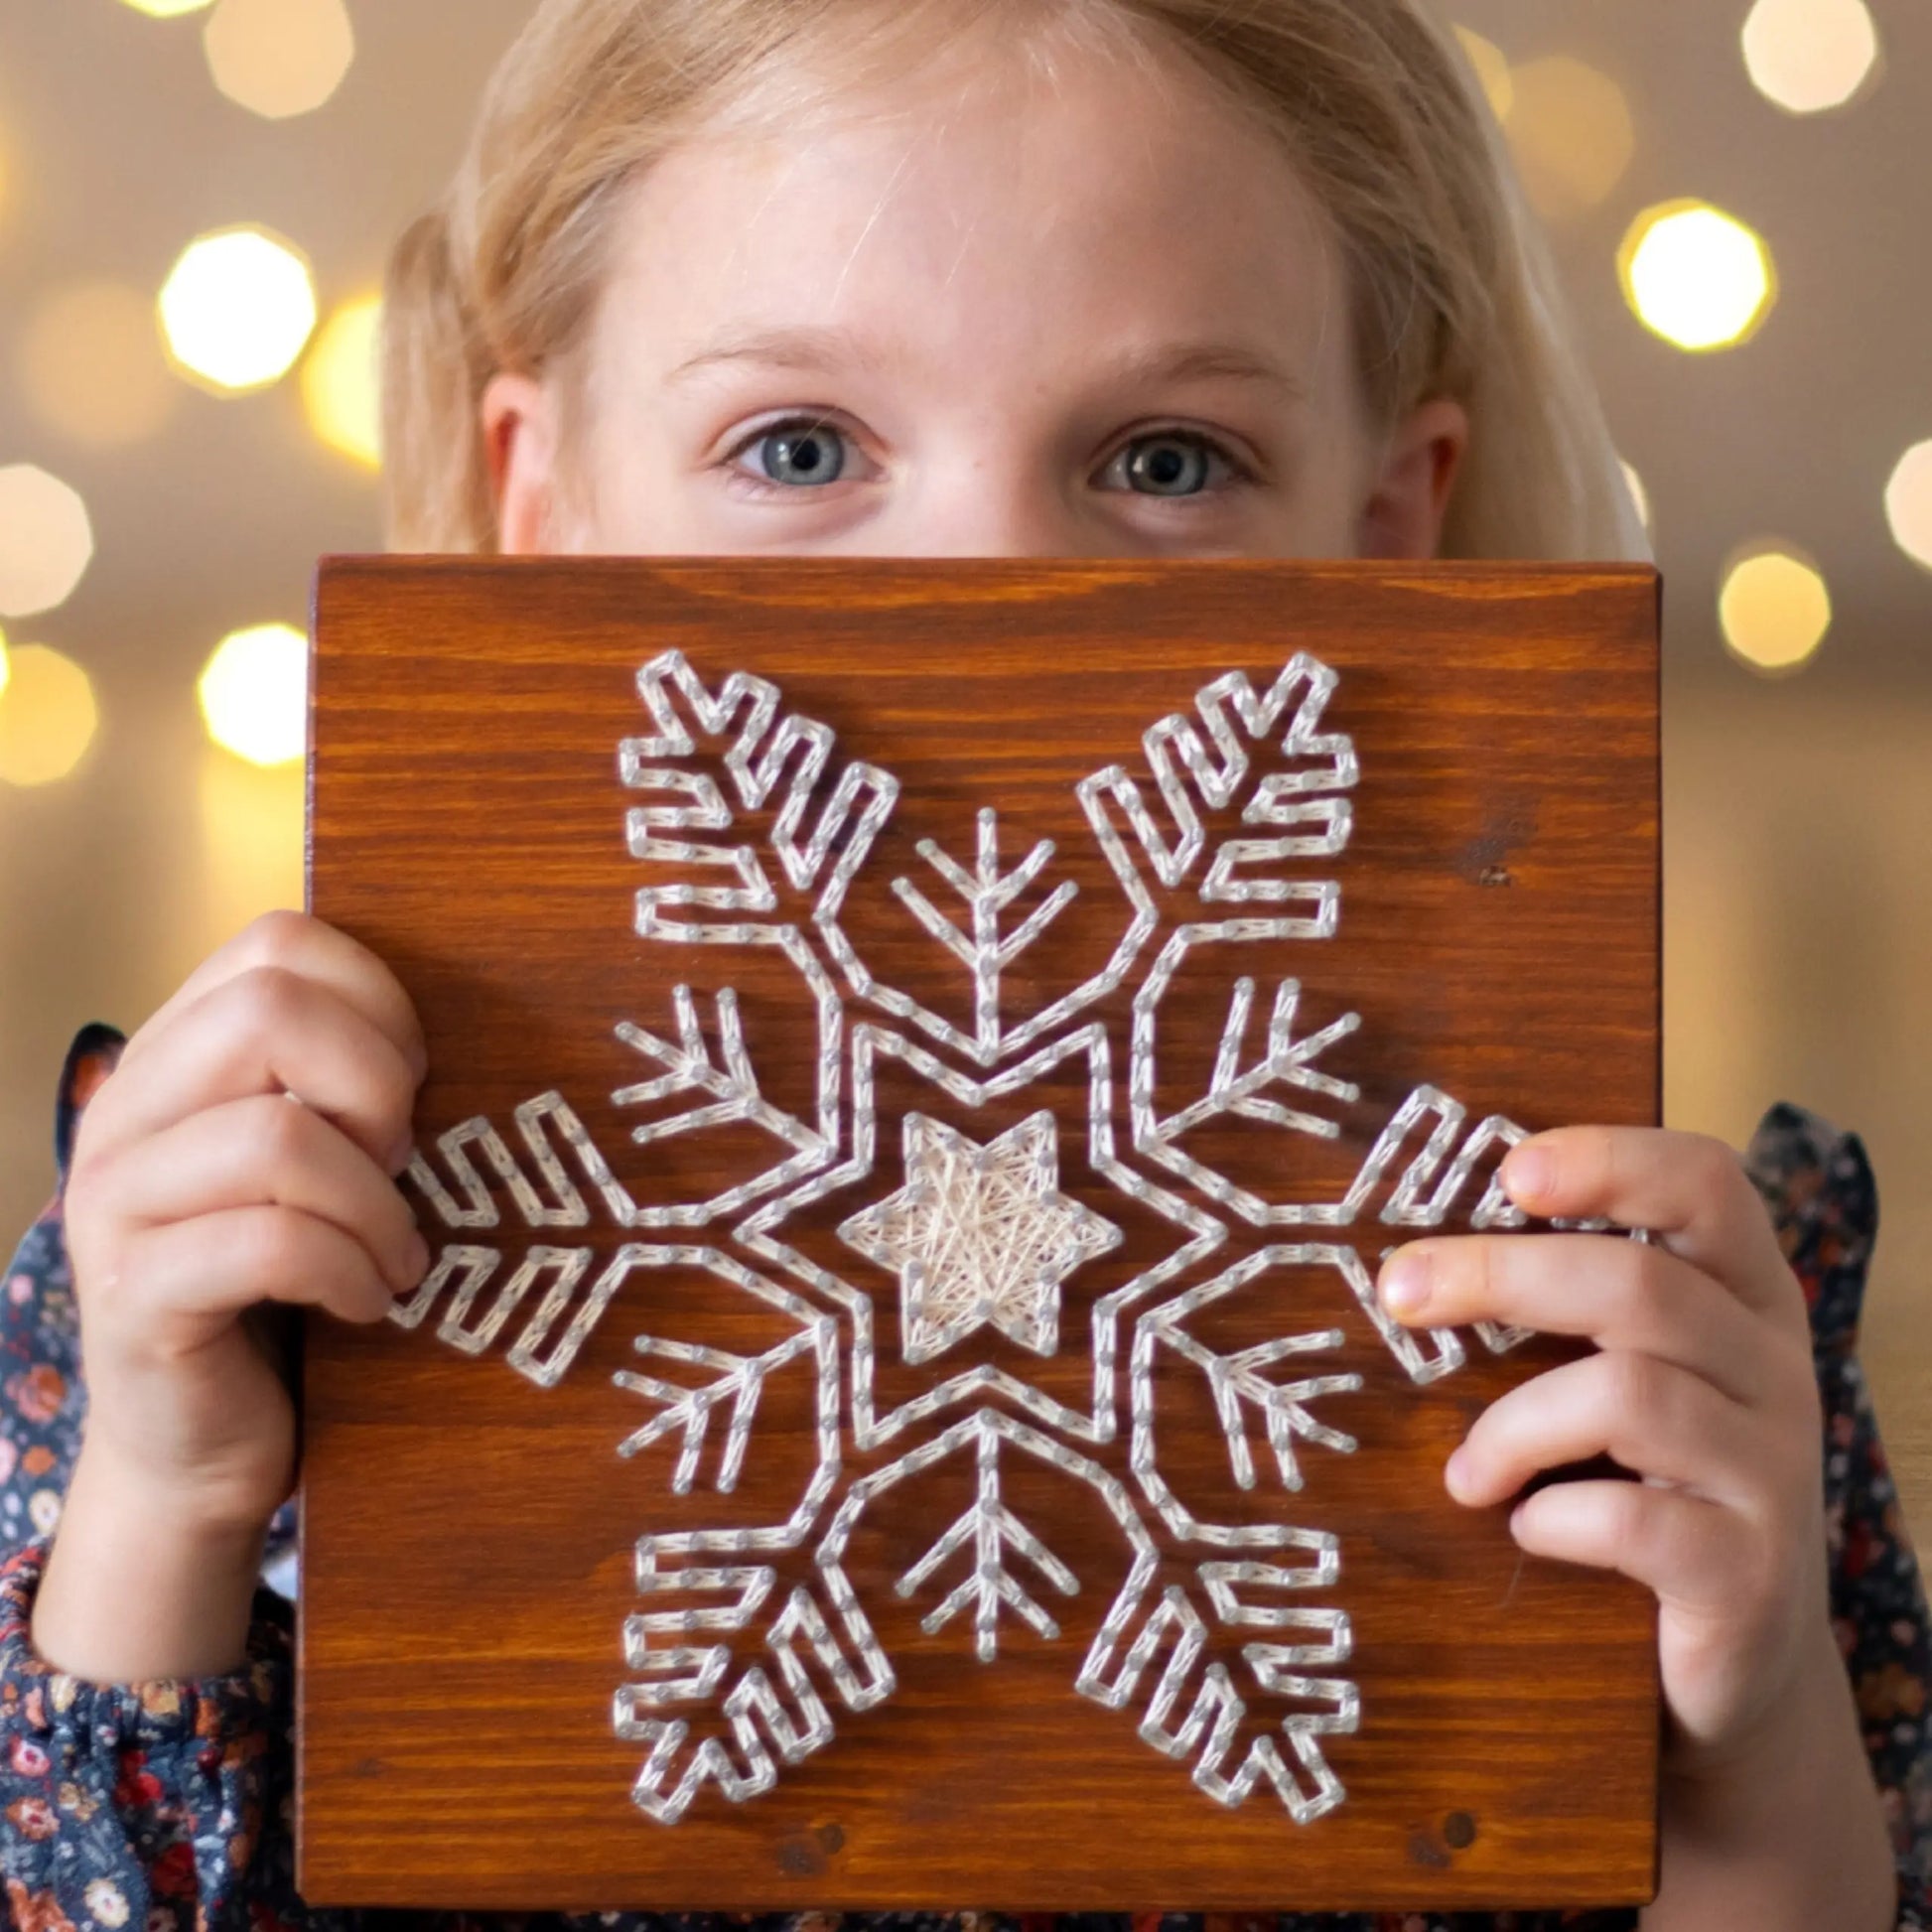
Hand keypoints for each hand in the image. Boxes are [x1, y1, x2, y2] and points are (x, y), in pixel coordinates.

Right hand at [58, 909, 429, 1543]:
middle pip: (269, 1010)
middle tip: (401, 1164)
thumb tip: (453, 1041)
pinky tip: (371, 1301)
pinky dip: (350, 1270)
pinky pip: (270, 1243)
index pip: (280, 944)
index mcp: (173, 1056)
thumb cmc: (284, 1287)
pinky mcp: (133, 1295)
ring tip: (398, 1253)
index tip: (410, 1090)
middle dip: (373, 1085)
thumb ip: (342, 1083)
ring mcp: (113, 1202)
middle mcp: (124, 1110)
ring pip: (275, 1135)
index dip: (377, 1004)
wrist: (199, 1443)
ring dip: (375, 1203)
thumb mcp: (318, 1161)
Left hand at [1374, 1126, 1828, 1776]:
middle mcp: (1773, 1367)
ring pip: (1630, 1394)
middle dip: (1500, 1276)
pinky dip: (1556, 1519)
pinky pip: (1639, 1521)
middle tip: (1399, 1290)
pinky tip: (1524, 1530)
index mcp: (1743, 1294)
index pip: (1708, 1183)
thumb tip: (1410, 1253)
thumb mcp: (1625, 1375)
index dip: (1611, 1161)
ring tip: (1465, 1472)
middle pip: (1640, 1283)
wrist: (1740, 1668)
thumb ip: (1564, 1306)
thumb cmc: (1647, 1483)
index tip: (1508, 1172)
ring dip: (1514, 1426)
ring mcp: (1773, 1471)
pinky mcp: (1749, 1573)